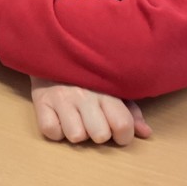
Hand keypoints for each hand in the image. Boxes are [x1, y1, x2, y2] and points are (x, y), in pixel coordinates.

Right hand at [30, 77, 151, 146]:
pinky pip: (51, 131)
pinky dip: (55, 130)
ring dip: (76, 132)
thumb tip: (145, 133)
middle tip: (94, 123)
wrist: (53, 48)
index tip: (118, 133)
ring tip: (75, 118)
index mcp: (107, 90)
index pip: (122, 125)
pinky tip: (59, 118)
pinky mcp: (40, 101)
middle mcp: (84, 94)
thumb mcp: (112, 88)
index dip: (124, 136)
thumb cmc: (87, 73)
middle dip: (100, 134)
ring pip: (76, 136)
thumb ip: (131, 111)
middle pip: (100, 135)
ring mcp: (61, 98)